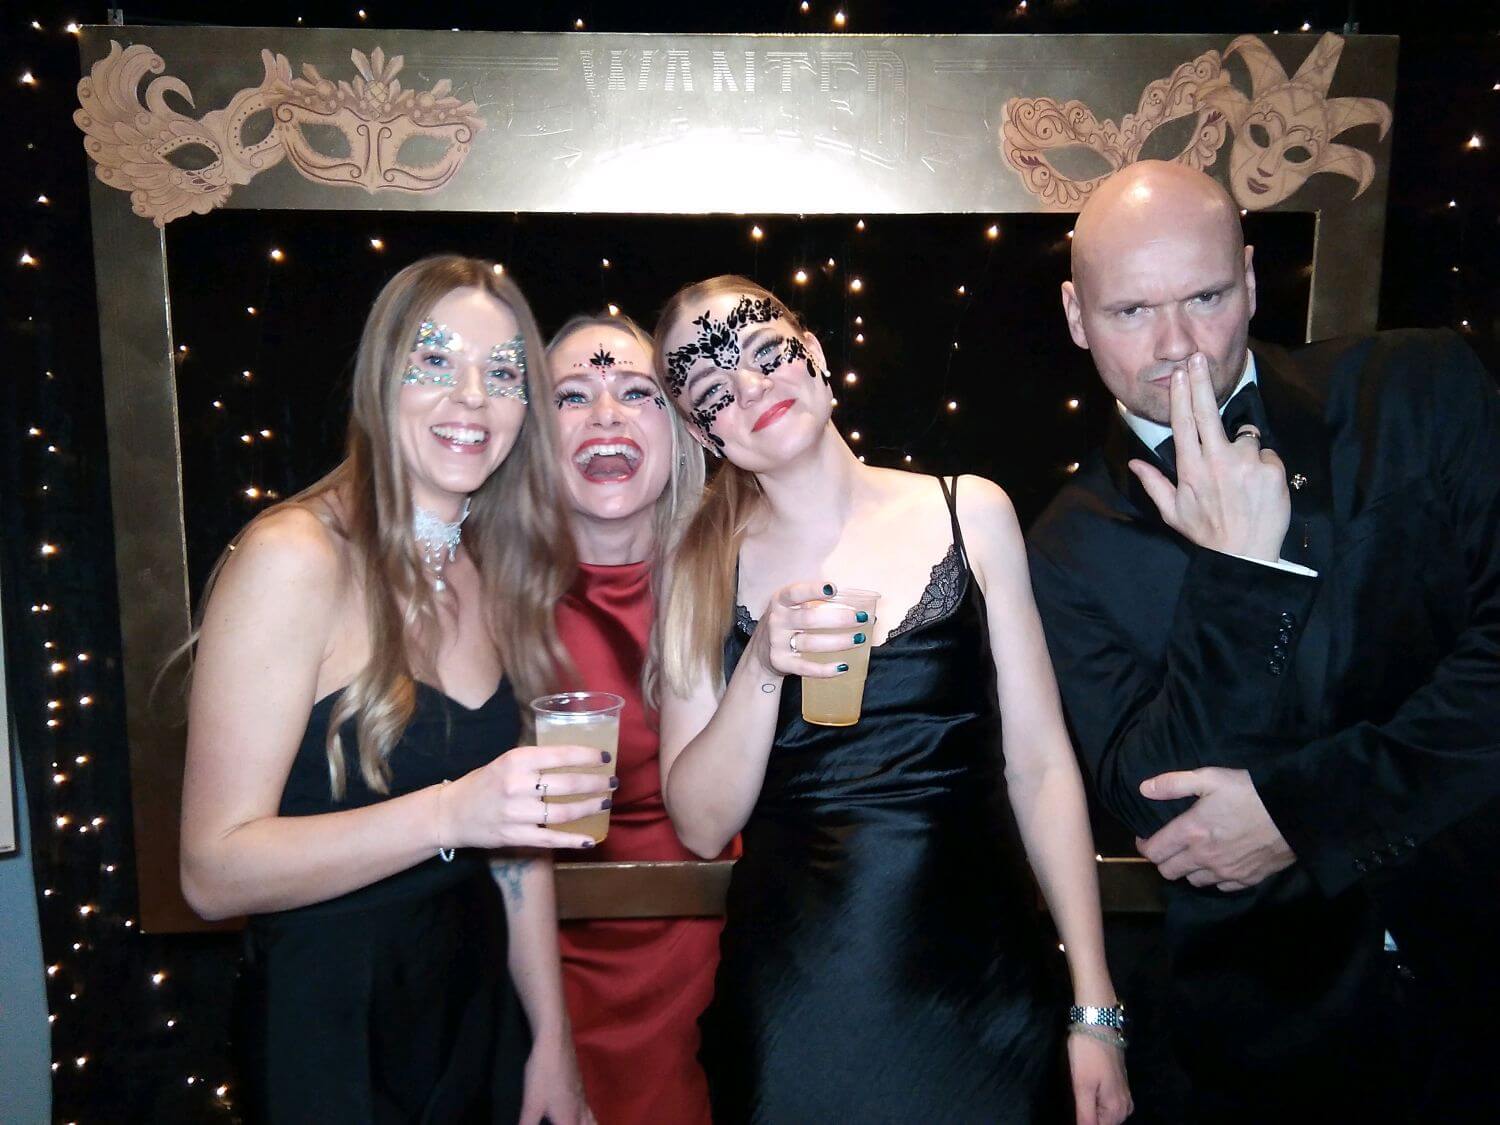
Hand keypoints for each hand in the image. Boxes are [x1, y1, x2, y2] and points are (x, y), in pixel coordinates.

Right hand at [438, 744, 612, 850]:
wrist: (451, 813)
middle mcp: (518, 784)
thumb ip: (537, 761)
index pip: (561, 755)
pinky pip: (551, 838)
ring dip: (590, 808)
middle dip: (596, 784)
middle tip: (612, 783)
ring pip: (564, 812)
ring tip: (605, 803)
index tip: (605, 758)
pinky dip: (573, 840)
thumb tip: (576, 760)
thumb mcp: (507, 762)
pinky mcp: (515, 836)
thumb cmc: (485, 783)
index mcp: (517, 760)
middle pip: (568, 785)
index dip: (587, 757)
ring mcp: (517, 813)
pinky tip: (590, 839)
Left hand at [520, 1034, 595, 1124]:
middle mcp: (579, 1111)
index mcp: (569, 1119)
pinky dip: (589, 1119)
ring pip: (592, 1121)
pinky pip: (589, 1111)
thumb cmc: (542, 1073)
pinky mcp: (579, 1086)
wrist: (555, 1040)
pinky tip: (580, 1114)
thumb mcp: (531, 1104)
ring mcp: (581, 1097)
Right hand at [749, 581, 868, 679]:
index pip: (795, 593)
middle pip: (810, 619)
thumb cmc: (786, 623)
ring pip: (811, 643)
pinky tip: (843, 666)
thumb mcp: (791, 607)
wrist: (761, 652)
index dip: (813, 590)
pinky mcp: (781, 663)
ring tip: (859, 639)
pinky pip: (806, 668)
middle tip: (861, 619)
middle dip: (839, 619)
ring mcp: (777, 643)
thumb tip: (856, 606)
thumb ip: (814, 603)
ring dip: (839, 642)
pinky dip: (826, 670)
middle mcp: (777, 621)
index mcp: (780, 601)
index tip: (832, 589)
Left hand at [1068, 1031, 1132, 1124]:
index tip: (1077, 1108)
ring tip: (1079, 1101)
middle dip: (1089, 1119)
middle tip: (1076, 1103)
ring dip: (1094, 1114)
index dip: (1084, 1123)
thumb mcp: (1082, 1086)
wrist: (1098, 1024)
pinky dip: (1099, 1106)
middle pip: (1105, 1123)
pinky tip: (1089, 1098)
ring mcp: (1124, 1096)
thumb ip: (1085, 1116)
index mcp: (1116, 1110)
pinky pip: (1110, 1106)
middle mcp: (1125, 1107)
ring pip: (1107, 1116)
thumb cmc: (1088, 1054)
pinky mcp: (1120, 1085)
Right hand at [1127, 354, 1289, 560]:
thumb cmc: (1207, 534)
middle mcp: (1216, 461)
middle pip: (1208, 412)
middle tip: (1197, 358)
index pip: (1184, 423)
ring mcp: (1245, 463)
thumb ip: (1155, 483)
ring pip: (1246, 437)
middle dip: (1200, 382)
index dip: (1181, 395)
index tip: (1179, 374)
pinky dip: (1265, 466)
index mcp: (1191, 469)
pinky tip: (1259, 488)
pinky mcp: (1271, 469)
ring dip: (1245, 450)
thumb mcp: (1174, 513)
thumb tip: (1134, 464)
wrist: (1245, 554)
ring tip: (1243, 480)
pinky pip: (1268, 454)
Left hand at [1137, 767, 1294, 890]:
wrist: (1294, 813)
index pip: (1154, 852)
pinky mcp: (1246, 880)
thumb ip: (1174, 783)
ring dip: (1188, 870)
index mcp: (1191, 832)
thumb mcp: (1209, 777)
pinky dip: (1214, 878)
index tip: (1147, 838)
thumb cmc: (1249, 792)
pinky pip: (1220, 887)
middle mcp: (1204, 857)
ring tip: (1194, 855)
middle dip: (1164, 860)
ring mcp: (1225, 872)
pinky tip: (1219, 863)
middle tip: (1170, 846)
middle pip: (1168, 872)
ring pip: (1193, 881)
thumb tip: (1144, 788)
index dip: (1144, 846)